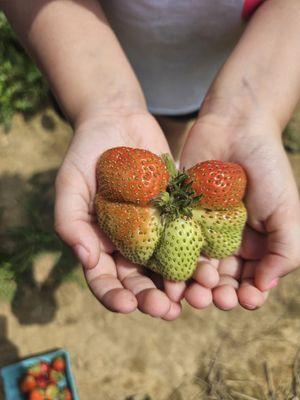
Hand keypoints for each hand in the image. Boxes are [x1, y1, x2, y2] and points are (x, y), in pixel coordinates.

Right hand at [54, 108, 184, 319]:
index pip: (104, 279)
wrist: (116, 121)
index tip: (127, 305)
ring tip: (195, 296)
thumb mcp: (69, 185)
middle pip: (140, 279)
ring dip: (180, 284)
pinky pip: (188, 235)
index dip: (113, 295)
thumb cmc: (86, 154)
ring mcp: (154, 229)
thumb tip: (86, 258)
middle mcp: (128, 242)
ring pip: (168, 265)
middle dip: (152, 298)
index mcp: (100, 243)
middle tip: (166, 310)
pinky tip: (209, 264)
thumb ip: (70, 222)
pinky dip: (199, 252)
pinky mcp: (177, 212)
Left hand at [180, 113, 299, 309]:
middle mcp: (226, 244)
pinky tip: (168, 276)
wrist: (236, 129)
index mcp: (255, 246)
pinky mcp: (178, 217)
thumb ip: (286, 251)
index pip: (250, 281)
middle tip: (213, 300)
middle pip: (220, 280)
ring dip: (192, 286)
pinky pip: (172, 245)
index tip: (244, 300)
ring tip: (191, 296)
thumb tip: (264, 288)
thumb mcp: (288, 212)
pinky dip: (170, 263)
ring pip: (193, 268)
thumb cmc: (268, 170)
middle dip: (217, 294)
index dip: (248, 295)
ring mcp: (200, 231)